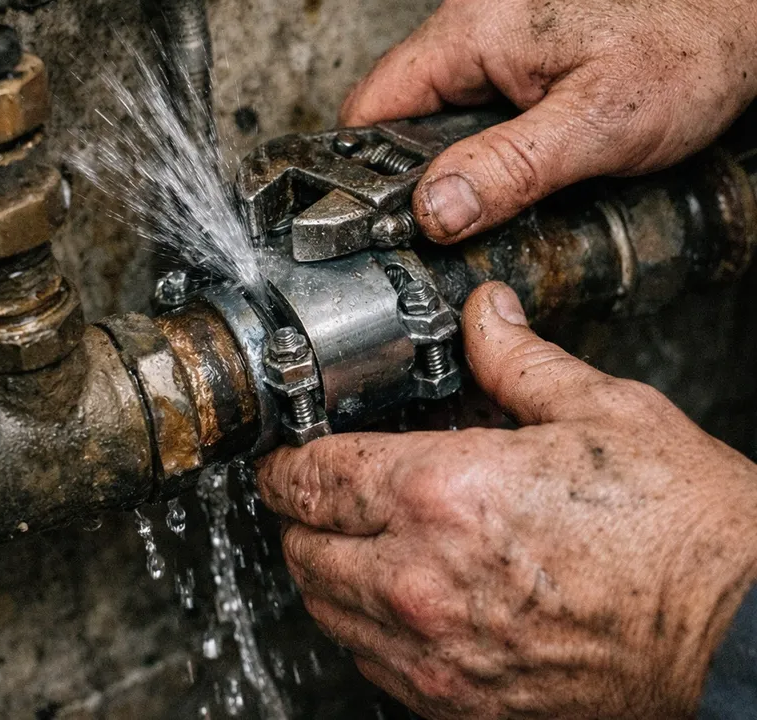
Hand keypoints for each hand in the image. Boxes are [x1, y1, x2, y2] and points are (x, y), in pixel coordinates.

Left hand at [257, 282, 756, 719]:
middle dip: (295, 510)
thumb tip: (484, 312)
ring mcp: (435, 652)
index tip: (283, 453)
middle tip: (313, 488)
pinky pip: (367, 662)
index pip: (314, 475)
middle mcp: (422, 579)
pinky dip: (359, 622)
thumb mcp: (600, 410)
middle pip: (301, 543)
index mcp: (445, 491)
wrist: (741, 633)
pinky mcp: (459, 701)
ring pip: (322, 607)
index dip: (285, 459)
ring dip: (321, 565)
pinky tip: (393, 593)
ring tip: (348, 536)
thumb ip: (517, 357)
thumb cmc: (680, 525)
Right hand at [340, 0, 756, 243]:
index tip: (377, 220)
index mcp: (473, 27)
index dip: (363, 170)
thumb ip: (507, 170)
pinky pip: (470, 101)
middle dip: (411, 172)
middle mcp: (473, 17)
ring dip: (449, 159)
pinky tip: (506, 168)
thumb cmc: (688, 46)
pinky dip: (476, 142)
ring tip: (480, 198)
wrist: (744, 10)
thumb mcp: (595, 126)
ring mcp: (495, 27)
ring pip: (435, 110)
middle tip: (441, 224)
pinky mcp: (518, 44)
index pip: (372, 106)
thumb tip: (434, 210)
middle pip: (398, 112)